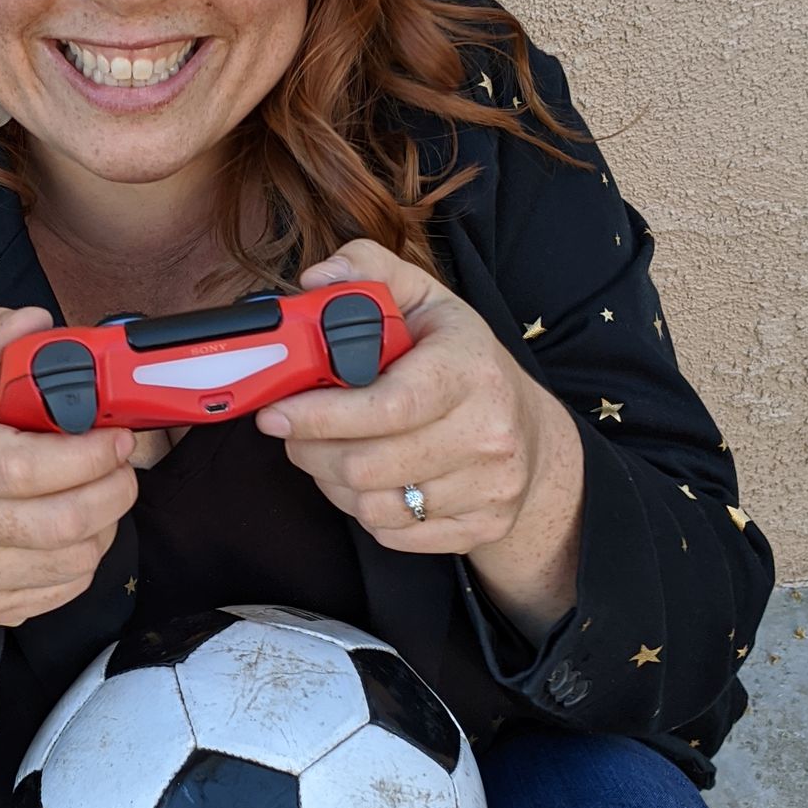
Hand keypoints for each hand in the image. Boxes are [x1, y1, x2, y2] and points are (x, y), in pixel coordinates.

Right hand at [0, 303, 138, 630]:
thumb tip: (33, 320)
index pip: (22, 467)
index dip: (84, 455)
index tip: (116, 437)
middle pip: (58, 522)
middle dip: (112, 490)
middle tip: (122, 464)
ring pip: (73, 559)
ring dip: (106, 523)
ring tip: (99, 493)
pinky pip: (67, 588)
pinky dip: (87, 556)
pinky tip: (76, 528)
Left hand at [258, 240, 583, 627]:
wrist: (533, 436)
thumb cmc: (465, 363)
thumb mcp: (427, 301)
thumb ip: (368, 271)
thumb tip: (316, 280)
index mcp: (470, 368)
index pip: (387, 406)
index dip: (320, 415)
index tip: (275, 414)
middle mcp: (488, 431)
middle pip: (368, 466)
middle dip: (311, 451)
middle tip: (293, 434)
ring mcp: (489, 486)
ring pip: (373, 506)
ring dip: (332, 483)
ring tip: (330, 455)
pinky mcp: (481, 526)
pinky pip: (394, 535)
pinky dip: (365, 512)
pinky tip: (366, 483)